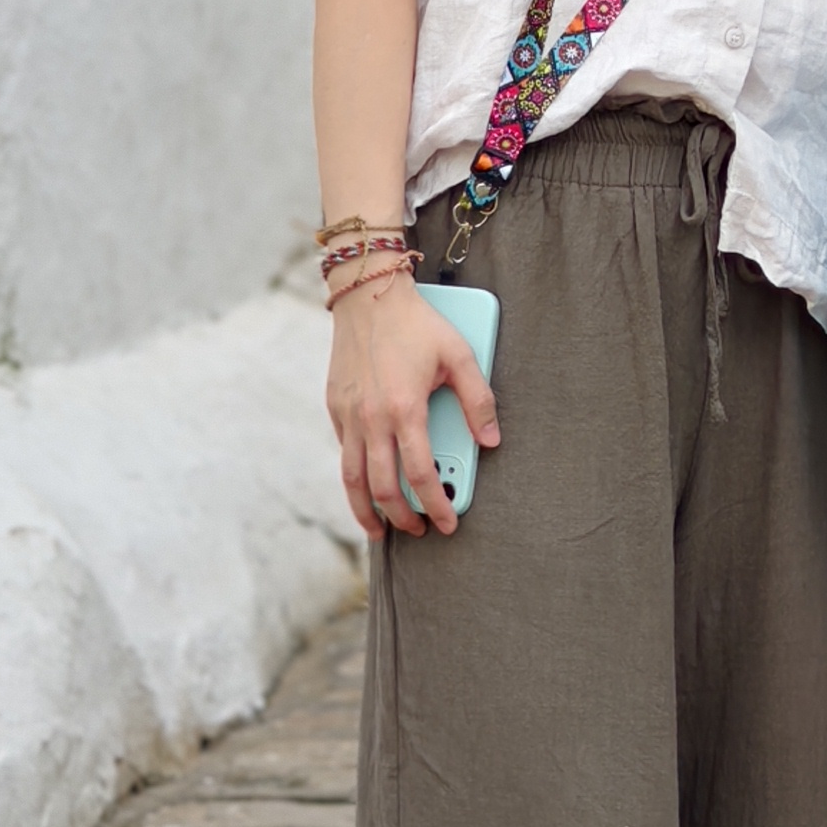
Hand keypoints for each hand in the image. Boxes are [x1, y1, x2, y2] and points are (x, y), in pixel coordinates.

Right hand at [325, 272, 498, 540]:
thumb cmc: (418, 324)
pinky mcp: (335, 407)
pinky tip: (367, 485)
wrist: (368, 295)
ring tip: (381, 529)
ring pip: (351, 479)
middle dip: (403, 517)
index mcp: (405, 409)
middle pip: (382, 488)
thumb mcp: (460, 355)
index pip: (420, 474)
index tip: (448, 523)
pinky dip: (354, 477)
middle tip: (420, 530)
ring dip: (366, 511)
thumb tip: (491, 442)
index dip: (436, 504)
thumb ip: (479, 400)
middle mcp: (371, 418)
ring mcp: (348, 415)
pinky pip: (344, 453)